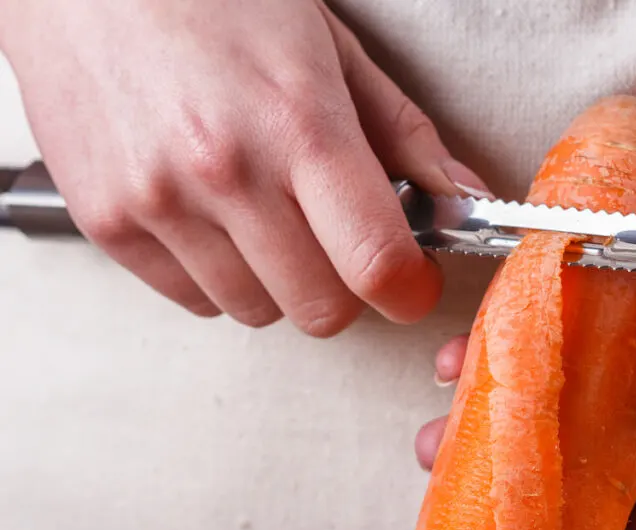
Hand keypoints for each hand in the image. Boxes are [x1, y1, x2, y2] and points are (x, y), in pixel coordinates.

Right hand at [1, 0, 484, 335]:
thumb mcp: (330, 46)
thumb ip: (404, 133)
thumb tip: (462, 197)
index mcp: (299, 124)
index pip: (376, 263)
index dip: (410, 290)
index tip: (413, 283)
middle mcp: (225, 172)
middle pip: (321, 309)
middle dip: (347, 288)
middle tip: (340, 241)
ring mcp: (159, 203)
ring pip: (257, 311)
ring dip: (280, 281)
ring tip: (267, 213)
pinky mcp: (107, 223)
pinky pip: (193, 299)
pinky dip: (219, 275)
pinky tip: (216, 216)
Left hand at [415, 0, 635, 529]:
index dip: (634, 528)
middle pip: (623, 432)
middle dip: (554, 476)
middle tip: (477, 494)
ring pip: (586, 377)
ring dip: (521, 409)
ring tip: (448, 429)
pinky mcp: (630, 246)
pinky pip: (571, 309)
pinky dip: (524, 334)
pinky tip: (476, 340)